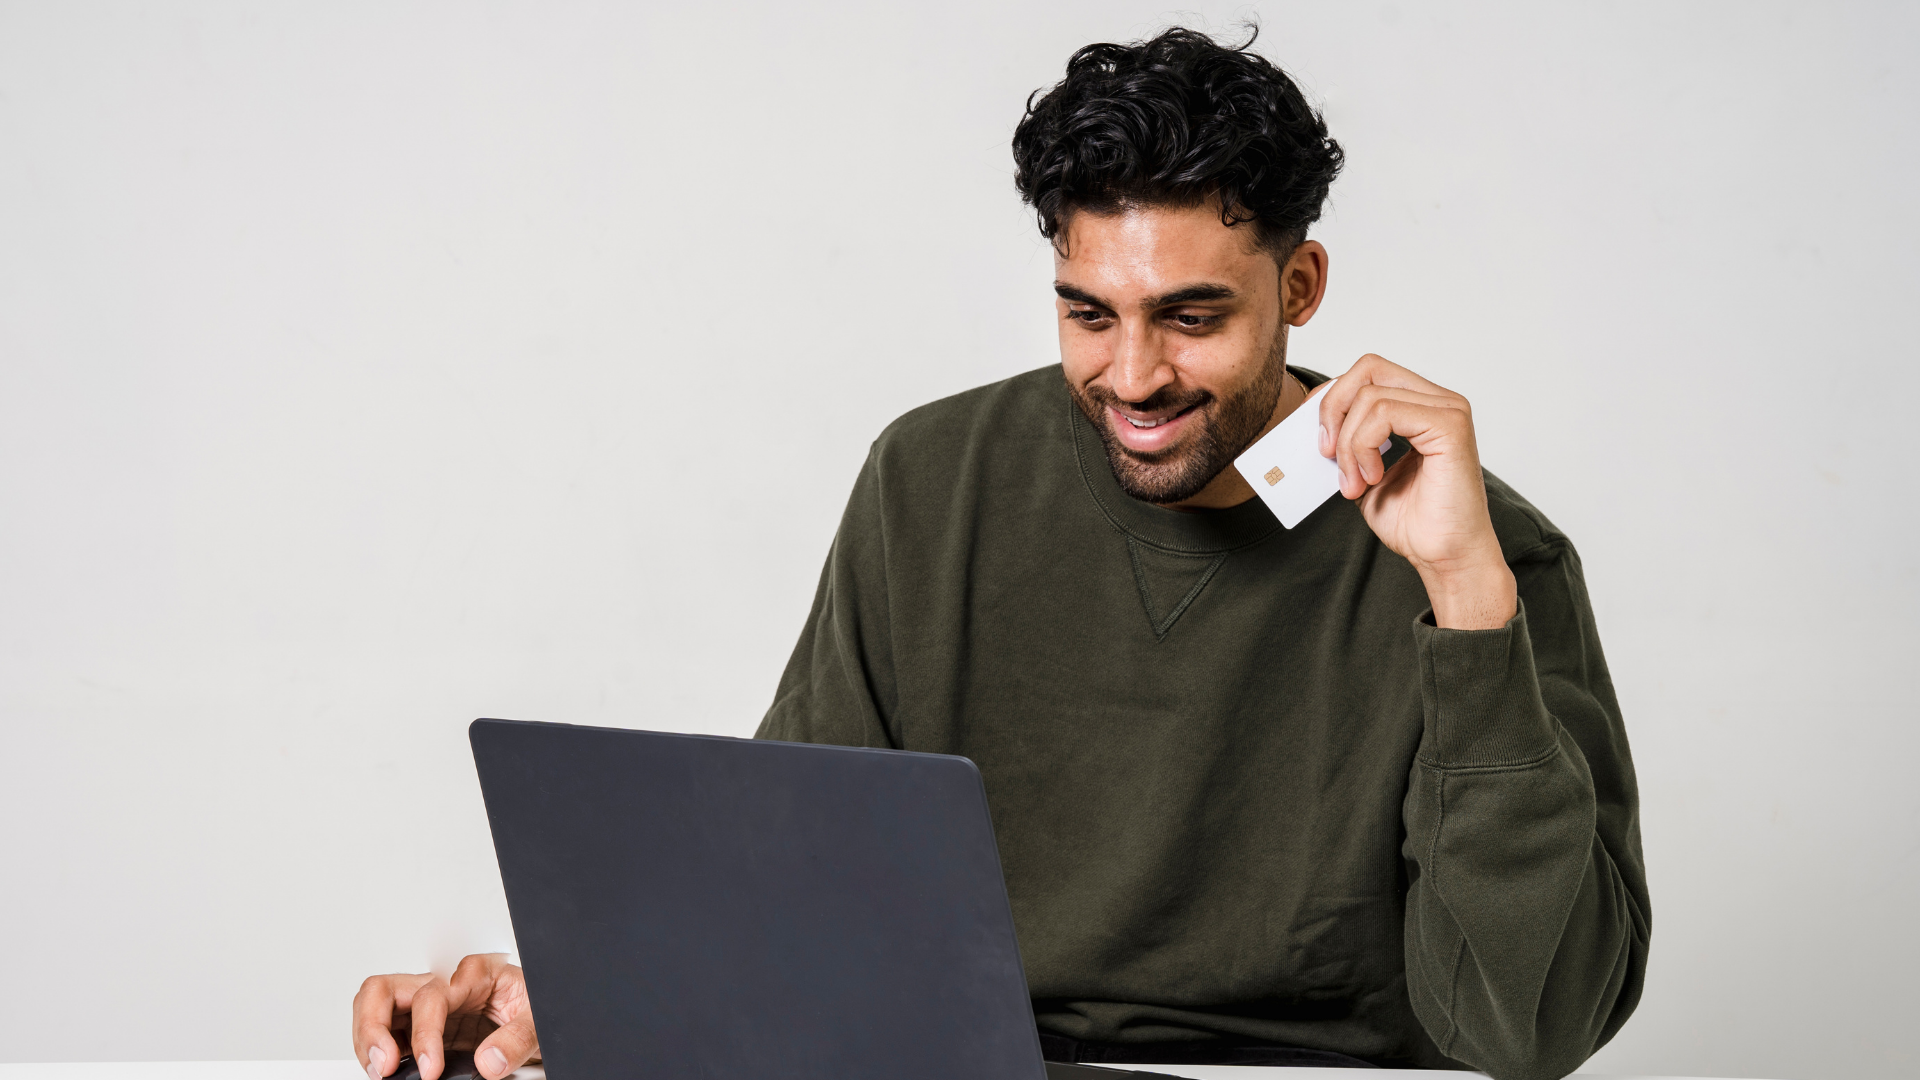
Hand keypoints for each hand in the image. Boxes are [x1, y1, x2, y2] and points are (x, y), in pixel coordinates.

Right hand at [353, 953, 537, 1079]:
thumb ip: (517, 1039)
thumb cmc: (538, 1007)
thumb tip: (488, 1062)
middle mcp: (446, 984)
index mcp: (475, 974)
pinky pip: (388, 1030)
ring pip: (377, 1006)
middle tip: (383, 1064)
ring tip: (379, 1070)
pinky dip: (378, 1049)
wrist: (546, 1016)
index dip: (424, 1035)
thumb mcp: (539, 1020)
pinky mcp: (425, 1026)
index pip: (431, 996)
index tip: (429, 1069)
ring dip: (368, 1039)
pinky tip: (386, 1067)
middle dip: (373, 1027)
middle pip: (385, 989)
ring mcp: (431, 1005)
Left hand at [1317, 354, 1516, 629]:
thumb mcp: (1362, 473)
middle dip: (1333, 408)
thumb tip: (1314, 422)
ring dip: (1349, 444)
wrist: (1444, 556)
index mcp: (1421, 407)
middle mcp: (1439, 401)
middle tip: (1326, 453)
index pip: (1368, 373)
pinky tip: (1372, 478)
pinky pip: (1385, 414)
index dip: (1332, 398)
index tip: (1318, 439)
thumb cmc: (1414, 522)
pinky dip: (1364, 447)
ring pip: (1370, 396)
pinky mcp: (1450, 425)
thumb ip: (1346, 443)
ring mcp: (1448, 410)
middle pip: (1368, 367)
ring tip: (1355, 482)